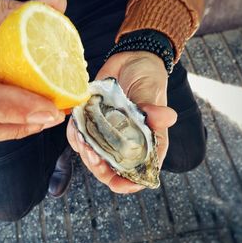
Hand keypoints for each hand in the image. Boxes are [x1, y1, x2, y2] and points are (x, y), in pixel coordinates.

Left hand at [67, 51, 176, 192]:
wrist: (132, 58)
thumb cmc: (149, 77)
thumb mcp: (153, 92)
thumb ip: (153, 110)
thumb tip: (167, 117)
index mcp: (146, 143)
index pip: (138, 174)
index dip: (127, 184)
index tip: (116, 184)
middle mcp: (126, 143)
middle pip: (109, 169)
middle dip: (98, 167)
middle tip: (93, 155)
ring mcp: (108, 133)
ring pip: (92, 155)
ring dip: (84, 151)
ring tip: (83, 139)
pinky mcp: (94, 122)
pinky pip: (79, 136)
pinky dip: (75, 134)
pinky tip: (76, 126)